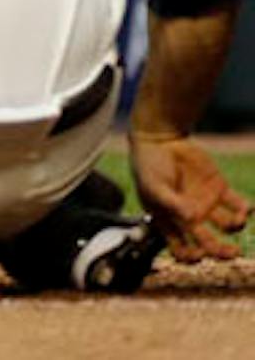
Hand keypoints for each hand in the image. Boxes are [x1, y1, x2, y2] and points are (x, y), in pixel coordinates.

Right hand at [131, 134, 249, 261]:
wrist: (160, 138)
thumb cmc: (149, 164)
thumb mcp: (154, 187)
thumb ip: (172, 204)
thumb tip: (191, 220)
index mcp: (171, 220)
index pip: (182, 248)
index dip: (191, 256)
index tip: (199, 254)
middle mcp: (190, 216)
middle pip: (209, 243)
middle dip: (221, 252)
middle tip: (231, 252)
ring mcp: (206, 203)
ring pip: (227, 226)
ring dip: (235, 227)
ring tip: (237, 221)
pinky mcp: (219, 189)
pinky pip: (237, 205)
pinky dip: (245, 209)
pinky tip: (246, 209)